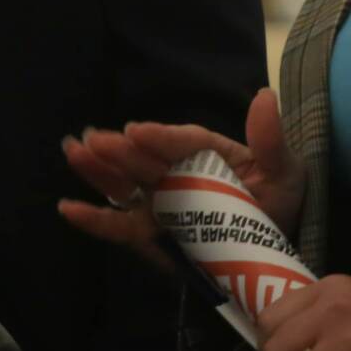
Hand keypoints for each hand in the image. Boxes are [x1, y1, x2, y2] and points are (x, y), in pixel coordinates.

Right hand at [59, 88, 304, 259]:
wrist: (272, 254)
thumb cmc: (277, 202)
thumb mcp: (284, 173)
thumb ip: (269, 141)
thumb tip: (264, 96)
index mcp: (206, 152)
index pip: (182, 142)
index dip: (160, 137)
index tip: (137, 131)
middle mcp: (176, 172)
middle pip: (145, 160)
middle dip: (120, 151)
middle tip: (94, 140)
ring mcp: (159, 202)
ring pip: (124, 184)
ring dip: (97, 171)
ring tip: (74, 152)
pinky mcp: (148, 233)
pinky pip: (119, 225)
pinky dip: (93, 220)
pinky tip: (67, 208)